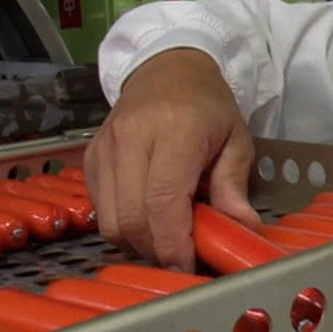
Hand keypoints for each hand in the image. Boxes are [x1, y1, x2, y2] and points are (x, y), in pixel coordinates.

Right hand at [84, 49, 258, 271]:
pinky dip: (121, 225)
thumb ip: (234, 184)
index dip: (172, 242)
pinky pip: (99, 208)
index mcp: (175, 130)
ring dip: (137, 242)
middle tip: (182, 257)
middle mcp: (131, 138)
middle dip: (156, 249)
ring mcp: (104, 148)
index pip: (163, 200)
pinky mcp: (90, 157)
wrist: (167, 67)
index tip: (187, 264)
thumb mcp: (236, 139)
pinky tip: (146, 219)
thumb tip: (242, 228)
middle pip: (131, 217)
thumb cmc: (208, 104)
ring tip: (166, 238)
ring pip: (109, 220)